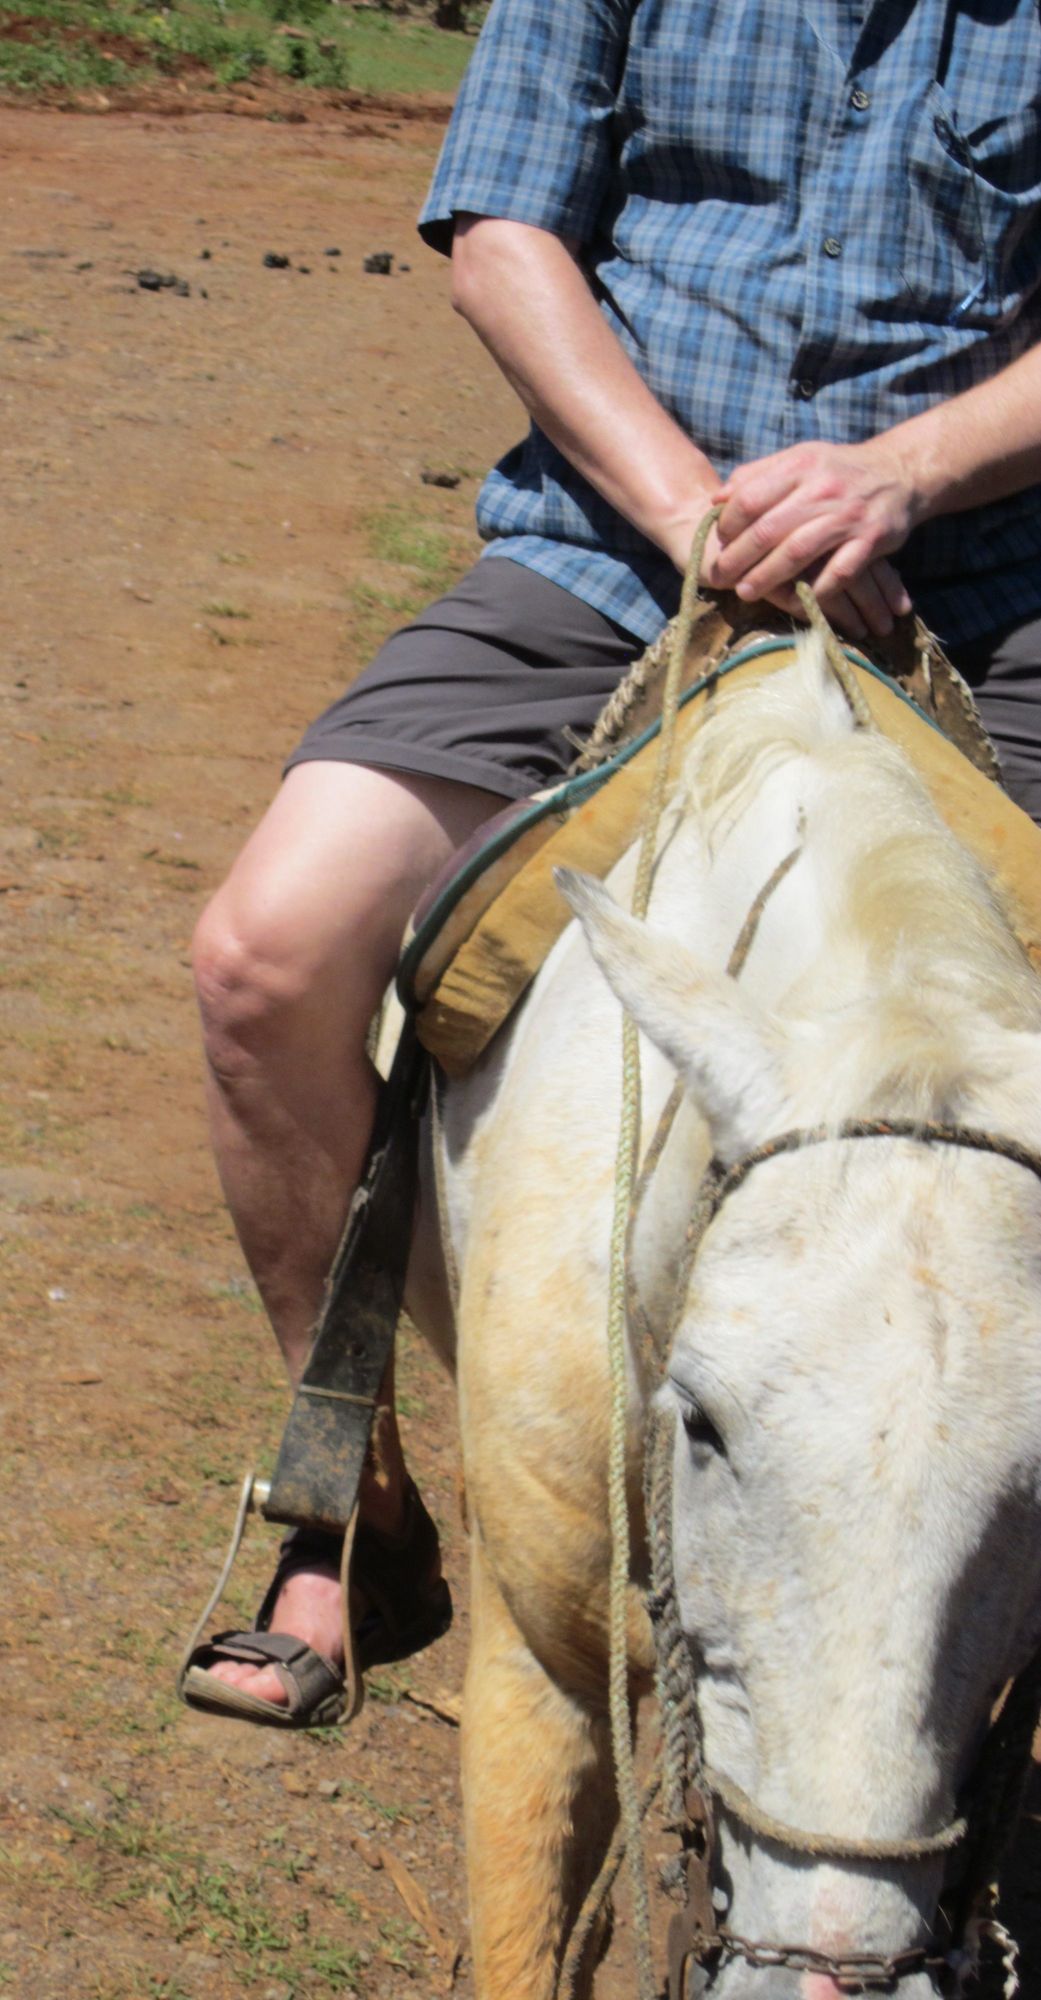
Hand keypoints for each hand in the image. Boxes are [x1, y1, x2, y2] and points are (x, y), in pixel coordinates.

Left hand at [709, 440, 919, 637]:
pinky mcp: (870, 540)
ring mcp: (848, 516)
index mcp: (801, 465)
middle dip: (739, 557)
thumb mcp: (800, 458)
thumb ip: (758, 474)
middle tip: (720, 577)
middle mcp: (823, 488)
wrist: (899, 472)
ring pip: (798, 552)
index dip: (729, 523)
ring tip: (745, 592)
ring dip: (768, 577)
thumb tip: (717, 499)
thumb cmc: (837, 470)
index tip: (720, 541)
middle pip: (770, 529)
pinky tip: (796, 600)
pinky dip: (816, 590)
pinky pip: (839, 573)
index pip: (751, 498)